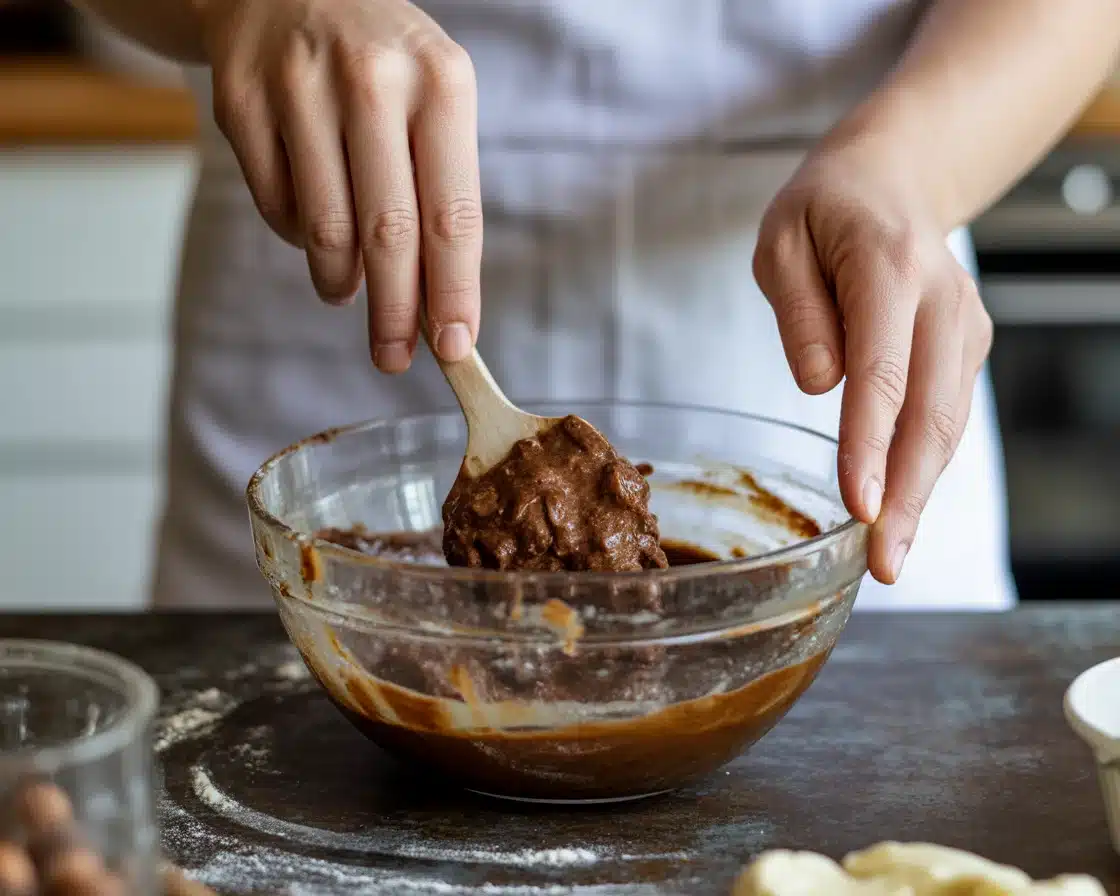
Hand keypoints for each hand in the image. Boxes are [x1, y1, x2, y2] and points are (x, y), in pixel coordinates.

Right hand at [198, 0, 481, 370]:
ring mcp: (298, 86)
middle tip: (394, 357)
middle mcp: (372, 79)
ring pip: (324, 229)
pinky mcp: (240, 100)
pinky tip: (311, 229)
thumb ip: (438, 192)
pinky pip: (275, 206)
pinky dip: (297, 238)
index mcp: (440, 81)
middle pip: (387, 235)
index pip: (452, 214)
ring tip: (348, 292)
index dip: (454, 292)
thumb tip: (438, 303)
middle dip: (395, 313)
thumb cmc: (381, 65)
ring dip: (340, 281)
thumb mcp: (432, 102)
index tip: (455, 347)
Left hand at [752, 140, 993, 583]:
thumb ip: (798, 312)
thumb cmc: (825, 211)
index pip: (882, 372)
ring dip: (922, 493)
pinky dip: (925, 464)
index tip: (859, 505)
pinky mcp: (965, 345)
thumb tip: (820, 386)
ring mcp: (962, 325)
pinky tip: (901, 507)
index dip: (870, 445)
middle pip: (931, 413)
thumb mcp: (781, 242)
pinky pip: (946, 413)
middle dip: (908, 495)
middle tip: (885, 562)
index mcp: (889, 270)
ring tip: (893, 554)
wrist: (895, 179)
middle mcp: (941, 301)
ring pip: (948, 423)